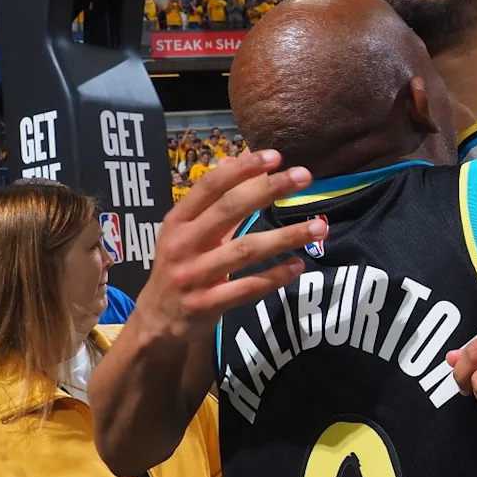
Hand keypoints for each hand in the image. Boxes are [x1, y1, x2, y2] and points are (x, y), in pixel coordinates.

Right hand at [133, 150, 322, 343]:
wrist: (157, 319)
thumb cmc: (179, 266)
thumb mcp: (186, 232)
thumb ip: (213, 201)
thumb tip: (230, 161)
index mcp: (178, 221)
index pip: (211, 186)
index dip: (242, 169)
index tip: (275, 156)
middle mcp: (183, 244)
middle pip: (230, 210)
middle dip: (269, 190)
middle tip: (305, 176)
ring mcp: (193, 276)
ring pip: (245, 250)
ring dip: (285, 237)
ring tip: (319, 227)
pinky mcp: (206, 304)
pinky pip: (247, 288)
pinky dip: (274, 277)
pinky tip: (298, 266)